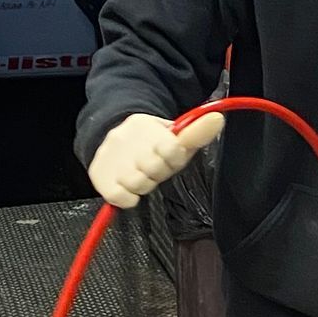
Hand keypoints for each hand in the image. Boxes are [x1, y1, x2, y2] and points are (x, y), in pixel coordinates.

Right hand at [87, 108, 224, 209]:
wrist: (110, 138)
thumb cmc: (150, 144)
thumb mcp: (174, 136)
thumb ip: (196, 132)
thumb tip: (218, 119)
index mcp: (146, 126)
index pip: (171, 149)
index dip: (173, 158)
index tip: (169, 155)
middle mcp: (124, 138)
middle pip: (154, 169)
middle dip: (158, 172)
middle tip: (154, 166)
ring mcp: (109, 156)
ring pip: (138, 183)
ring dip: (143, 184)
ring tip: (141, 174)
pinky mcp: (98, 175)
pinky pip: (120, 196)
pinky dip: (128, 197)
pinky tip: (128, 186)